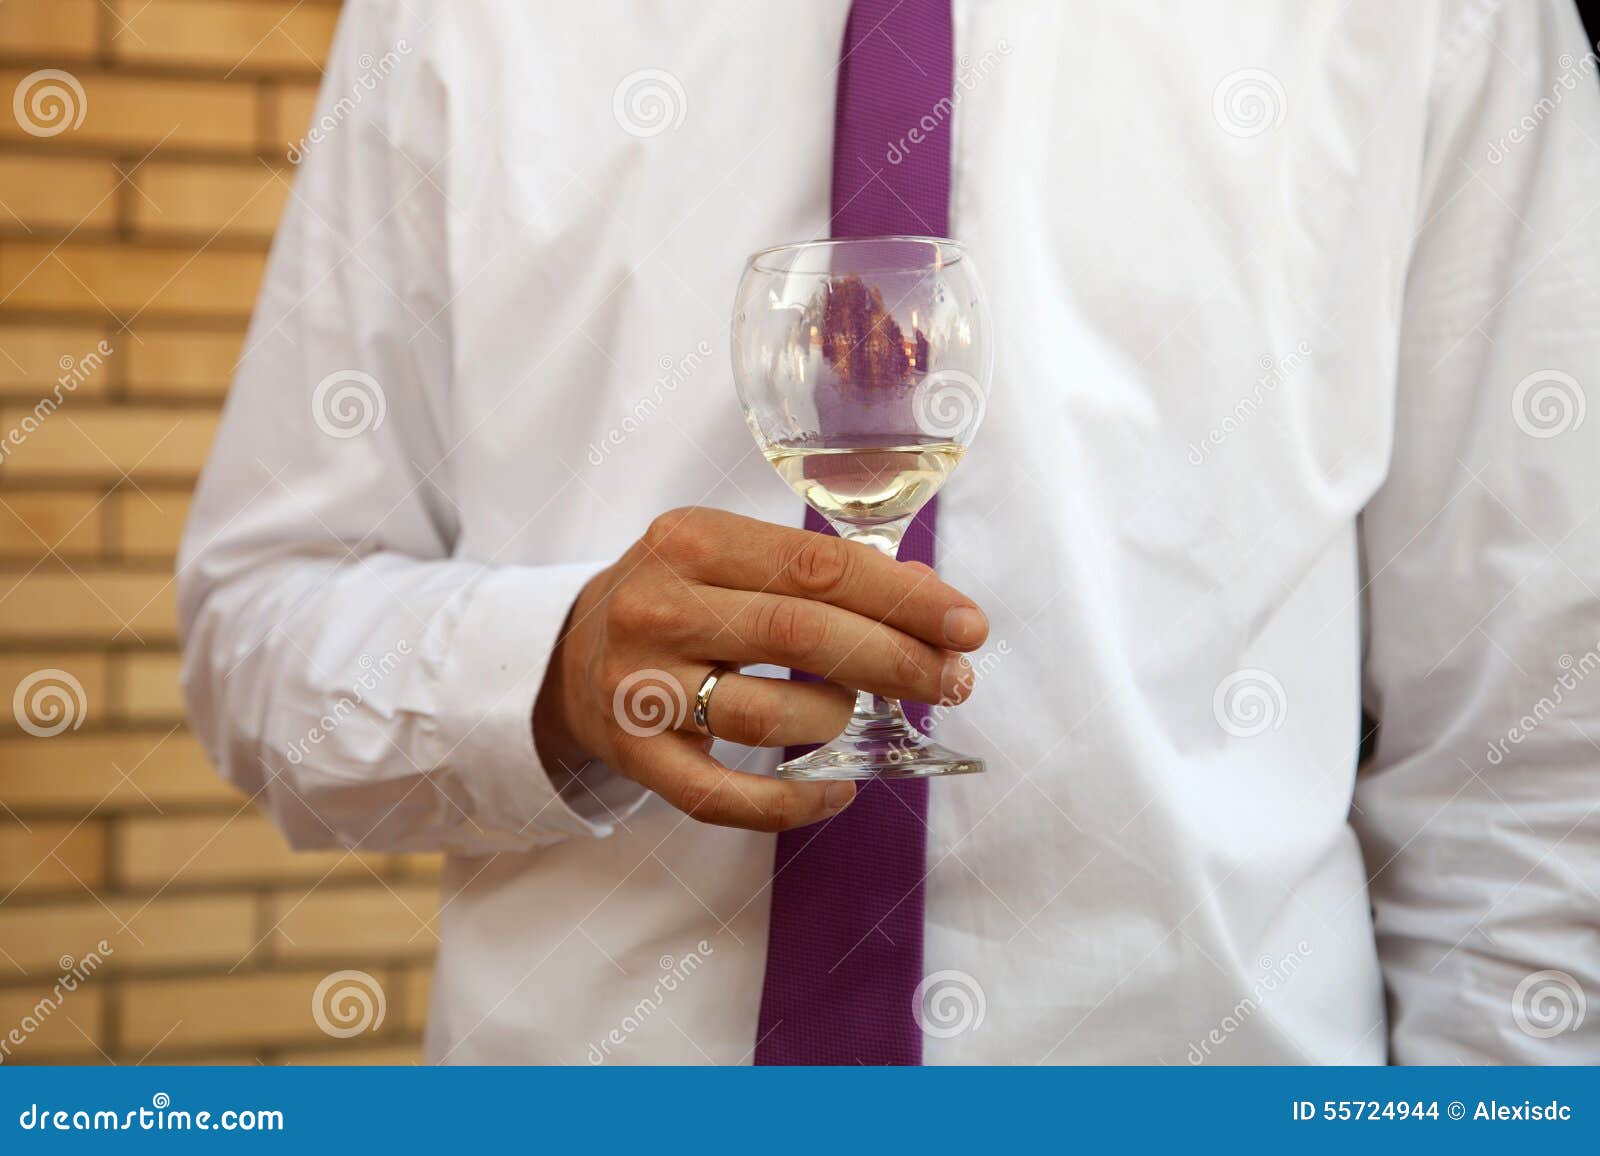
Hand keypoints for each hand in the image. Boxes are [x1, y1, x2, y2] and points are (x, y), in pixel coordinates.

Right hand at [533, 507, 988, 830]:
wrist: (568, 658)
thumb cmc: (678, 600)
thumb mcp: (733, 557)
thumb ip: (823, 572)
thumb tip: (932, 603)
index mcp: (690, 541)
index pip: (817, 564)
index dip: (904, 598)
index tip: (967, 626)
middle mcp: (658, 608)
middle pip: (802, 634)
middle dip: (897, 660)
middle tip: (954, 680)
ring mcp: (641, 687)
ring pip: (768, 715)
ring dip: (839, 718)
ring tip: (859, 711)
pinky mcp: (635, 758)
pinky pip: (726, 798)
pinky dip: (795, 802)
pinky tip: (836, 792)